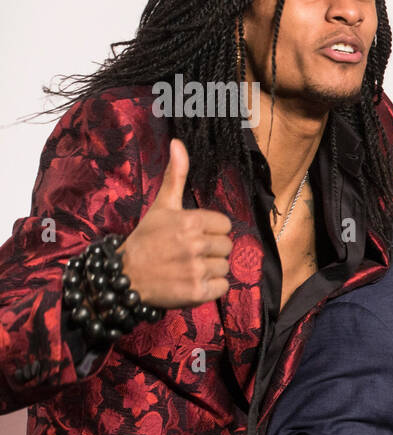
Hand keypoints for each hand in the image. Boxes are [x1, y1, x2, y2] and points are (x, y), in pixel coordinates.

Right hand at [118, 139, 232, 307]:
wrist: (123, 276)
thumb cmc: (147, 239)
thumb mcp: (162, 206)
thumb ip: (176, 175)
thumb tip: (178, 143)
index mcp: (191, 220)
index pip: (225, 226)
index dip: (210, 231)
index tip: (191, 235)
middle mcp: (195, 244)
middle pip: (227, 246)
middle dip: (211, 250)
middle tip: (187, 253)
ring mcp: (196, 269)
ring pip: (224, 267)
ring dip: (210, 270)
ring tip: (186, 268)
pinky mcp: (197, 292)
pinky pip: (221, 287)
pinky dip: (210, 288)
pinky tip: (190, 283)